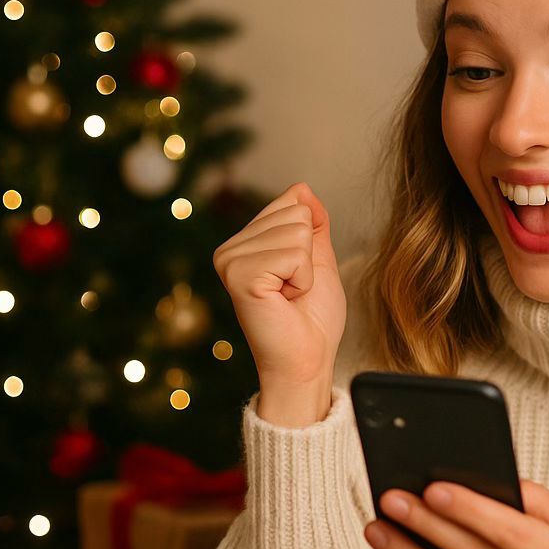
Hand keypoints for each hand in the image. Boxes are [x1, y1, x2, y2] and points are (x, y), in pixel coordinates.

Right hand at [212, 182, 345, 425]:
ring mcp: (230, 260)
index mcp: (245, 242)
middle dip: (308, 255)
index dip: (310, 240)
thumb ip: (311, 224)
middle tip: (293, 290)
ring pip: (295, 232)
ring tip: (288, 296)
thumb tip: (303, 188)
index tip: (298, 275)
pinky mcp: (239, 275)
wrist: (307, 360)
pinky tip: (283, 300)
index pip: (292, 200)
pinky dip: (300, 280)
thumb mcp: (318, 260)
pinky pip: (292, 255)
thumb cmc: (311, 319)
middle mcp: (230, 248)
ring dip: (305, 270)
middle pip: (295, 213)